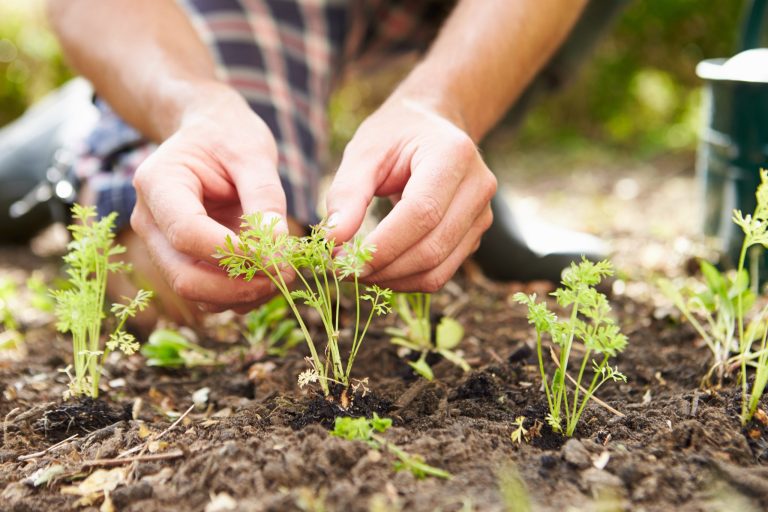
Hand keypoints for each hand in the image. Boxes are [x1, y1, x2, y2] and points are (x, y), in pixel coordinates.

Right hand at [130, 86, 287, 311]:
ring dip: (242, 296)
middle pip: (183, 276)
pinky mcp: (182, 261)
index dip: (234, 253)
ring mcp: (162, 245)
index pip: (187, 233)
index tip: (279, 258)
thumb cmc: (229, 137)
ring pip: (194, 292)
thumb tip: (277, 250)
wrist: (211, 134)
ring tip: (283, 274)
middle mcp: (150, 221)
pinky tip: (270, 276)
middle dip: (237, 286)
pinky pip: (206, 294)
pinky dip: (240, 295)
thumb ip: (265, 199)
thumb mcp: (253, 154)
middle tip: (285, 275)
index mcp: (157, 183)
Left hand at [325, 97, 496, 291]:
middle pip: (431, 248)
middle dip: (382, 268)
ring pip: (437, 270)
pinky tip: (378, 269)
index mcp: (453, 155)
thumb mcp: (365, 151)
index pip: (422, 213)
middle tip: (341, 269)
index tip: (340, 259)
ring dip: (391, 280)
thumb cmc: (395, 135)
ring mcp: (481, 215)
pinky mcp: (473, 237)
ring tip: (356, 270)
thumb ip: (347, 193)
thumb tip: (332, 240)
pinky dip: (405, 280)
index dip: (382, 245)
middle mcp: (478, 187)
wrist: (432, 127)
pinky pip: (439, 273)